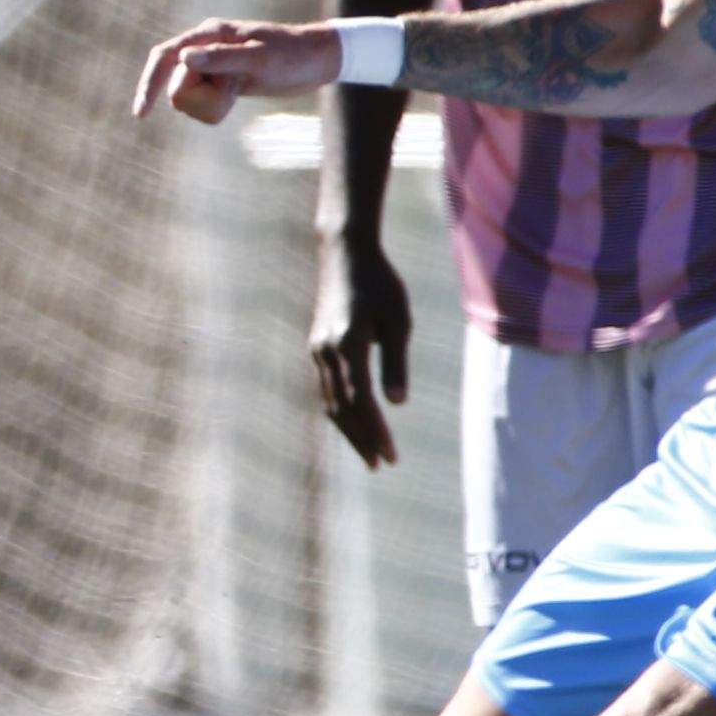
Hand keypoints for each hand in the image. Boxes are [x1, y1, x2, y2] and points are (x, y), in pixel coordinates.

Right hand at [132, 20, 342, 126]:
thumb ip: (220, 59)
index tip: (142, 114)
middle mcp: (205, 46)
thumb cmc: (292, 56)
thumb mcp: (258, 60)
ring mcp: (213, 63)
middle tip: (232, 92)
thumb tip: (183, 59)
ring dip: (208, 103)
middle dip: (197, 97)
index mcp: (208, 33)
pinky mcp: (222, 78)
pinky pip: (203, 100)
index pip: (165, 57)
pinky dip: (215, 107)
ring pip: (189, 94)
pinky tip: (236, 97)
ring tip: (238, 93)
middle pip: (176, 81)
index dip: (149, 83)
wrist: (318, 60)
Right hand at [311, 232, 411, 470]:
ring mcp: (317, 349)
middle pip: (341, 408)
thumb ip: (395, 362)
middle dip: (360, 439)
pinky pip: (325, 386)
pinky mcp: (316, 345)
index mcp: (349, 345)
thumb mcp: (398, 320)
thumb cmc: (380, 282)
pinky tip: (352, 419)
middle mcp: (327, 351)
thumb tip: (396, 403)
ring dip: (348, 428)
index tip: (390, 456)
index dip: (375, 433)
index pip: (362, 401)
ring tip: (366, 451)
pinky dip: (338, 409)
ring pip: (329, 400)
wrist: (344, 252)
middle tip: (378, 464)